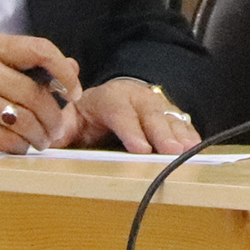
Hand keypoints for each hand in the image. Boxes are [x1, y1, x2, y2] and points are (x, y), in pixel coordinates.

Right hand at [0, 33, 79, 152]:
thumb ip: (32, 65)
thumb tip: (72, 69)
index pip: (40, 50)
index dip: (64, 73)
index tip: (74, 92)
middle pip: (36, 95)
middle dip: (54, 117)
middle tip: (56, 129)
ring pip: (25, 120)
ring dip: (40, 136)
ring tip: (41, 140)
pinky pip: (7, 140)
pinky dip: (21, 147)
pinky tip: (20, 146)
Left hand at [51, 77, 200, 154]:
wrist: (116, 98)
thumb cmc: (91, 113)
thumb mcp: (73, 116)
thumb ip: (63, 126)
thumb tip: (52, 136)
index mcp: (110, 98)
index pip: (120, 112)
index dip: (131, 130)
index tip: (139, 149)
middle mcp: (137, 98)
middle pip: (150, 115)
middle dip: (161, 133)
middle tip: (170, 152)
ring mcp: (157, 106)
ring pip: (169, 118)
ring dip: (179, 135)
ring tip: (188, 150)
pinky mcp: (171, 116)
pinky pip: (182, 123)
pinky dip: (190, 134)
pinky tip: (196, 147)